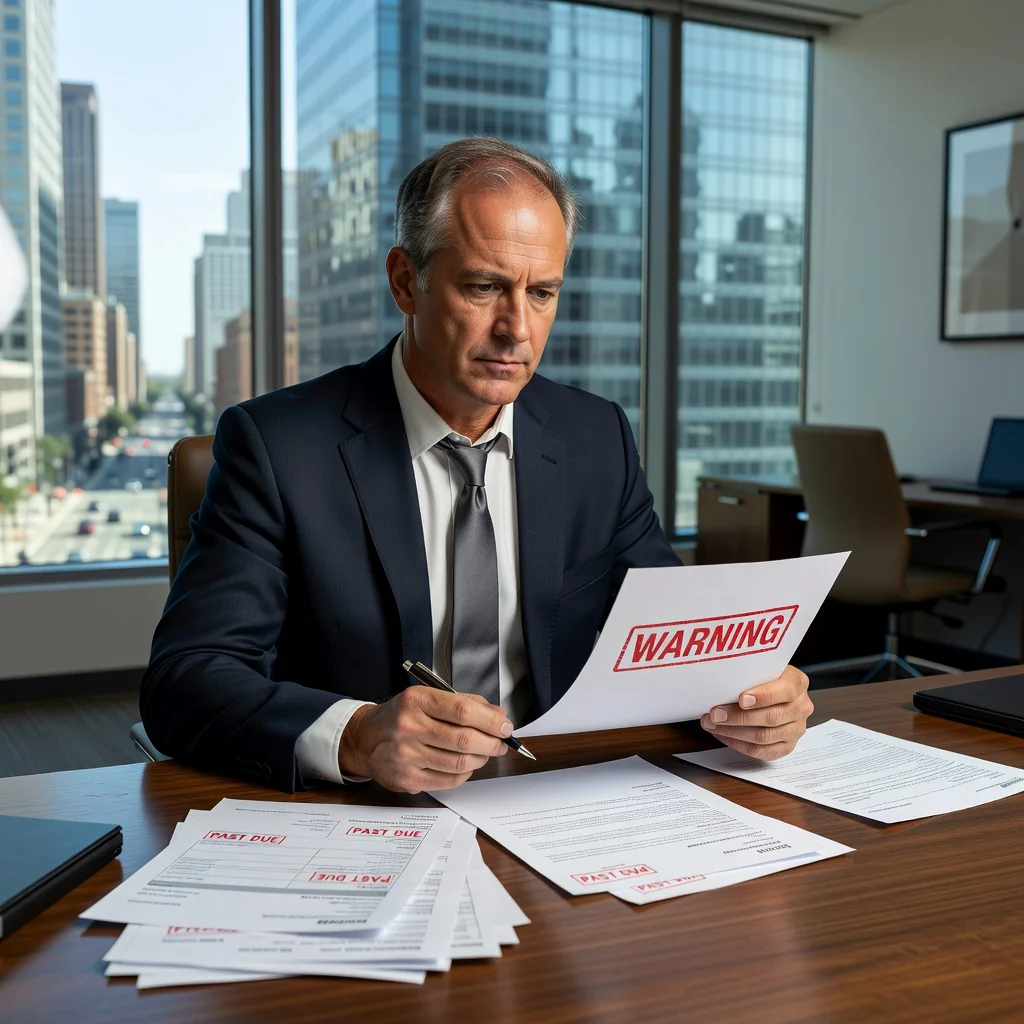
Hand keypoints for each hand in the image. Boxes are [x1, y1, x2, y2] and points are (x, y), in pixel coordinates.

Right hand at [339, 687, 511, 792]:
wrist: (365, 739)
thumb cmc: (401, 716)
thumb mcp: (427, 698)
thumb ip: (464, 703)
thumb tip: (498, 715)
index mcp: (416, 701)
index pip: (462, 711)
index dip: (490, 720)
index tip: (505, 725)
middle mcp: (409, 727)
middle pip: (464, 740)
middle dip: (492, 743)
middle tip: (501, 743)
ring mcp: (407, 756)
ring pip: (460, 763)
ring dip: (481, 759)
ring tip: (484, 753)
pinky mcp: (408, 779)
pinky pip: (449, 780)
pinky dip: (465, 773)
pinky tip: (465, 764)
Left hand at [699, 664, 811, 759]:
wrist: (773, 689)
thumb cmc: (763, 677)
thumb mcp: (761, 667)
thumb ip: (749, 674)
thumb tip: (721, 683)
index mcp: (798, 683)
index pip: (786, 690)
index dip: (763, 696)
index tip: (741, 699)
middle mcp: (801, 707)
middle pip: (771, 717)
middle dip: (738, 717)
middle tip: (715, 714)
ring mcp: (796, 729)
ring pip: (765, 737)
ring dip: (734, 732)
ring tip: (713, 725)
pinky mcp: (787, 746)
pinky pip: (763, 752)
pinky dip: (739, 745)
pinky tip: (724, 735)